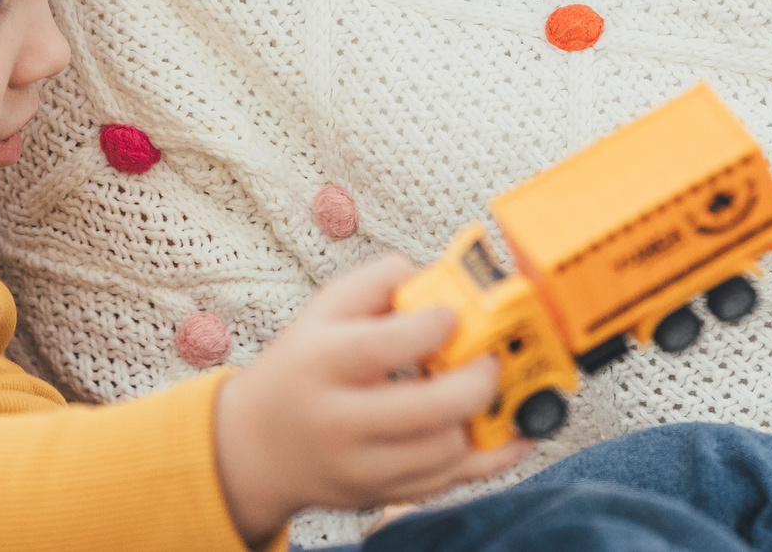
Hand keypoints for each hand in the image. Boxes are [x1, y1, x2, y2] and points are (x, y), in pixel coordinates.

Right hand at [212, 254, 532, 542]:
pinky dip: (492, 458)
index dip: (428, 328)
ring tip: (497, 388)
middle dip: (476, 382)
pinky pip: (449, 483)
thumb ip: (376, 282)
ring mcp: (361, 466)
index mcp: (319, 364)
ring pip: (443, 452)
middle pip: (424, 411)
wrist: (258, 447)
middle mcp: (338, 421)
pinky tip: (513, 432)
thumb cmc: (301, 367)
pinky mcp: (381, 494)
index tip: (453, 313)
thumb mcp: (321, 310)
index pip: (380, 347)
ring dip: (484, 419)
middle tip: (492, 358)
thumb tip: (436, 277)